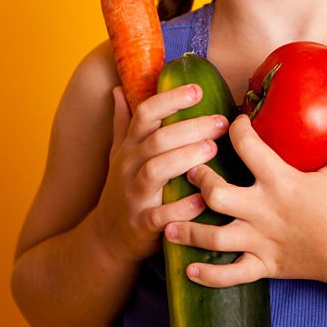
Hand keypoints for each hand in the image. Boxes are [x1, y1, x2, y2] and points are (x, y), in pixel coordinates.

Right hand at [90, 85, 229, 263]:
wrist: (106, 238)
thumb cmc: (123, 188)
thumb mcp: (119, 154)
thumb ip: (123, 122)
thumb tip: (119, 87)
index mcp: (130, 147)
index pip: (145, 114)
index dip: (170, 99)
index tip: (197, 90)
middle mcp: (130, 167)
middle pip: (157, 140)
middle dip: (190, 128)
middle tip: (220, 122)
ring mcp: (134, 195)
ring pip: (155, 171)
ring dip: (184, 158)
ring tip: (213, 149)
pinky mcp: (142, 224)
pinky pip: (160, 214)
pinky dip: (181, 207)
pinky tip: (202, 199)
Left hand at [163, 101, 326, 287]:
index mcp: (283, 182)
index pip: (248, 148)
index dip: (235, 130)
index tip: (232, 123)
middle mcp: (266, 211)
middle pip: (217, 195)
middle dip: (199, 181)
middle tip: (188, 169)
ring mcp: (263, 241)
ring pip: (215, 238)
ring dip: (189, 231)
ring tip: (170, 223)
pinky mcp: (266, 265)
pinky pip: (231, 274)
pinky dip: (209, 274)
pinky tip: (190, 269)